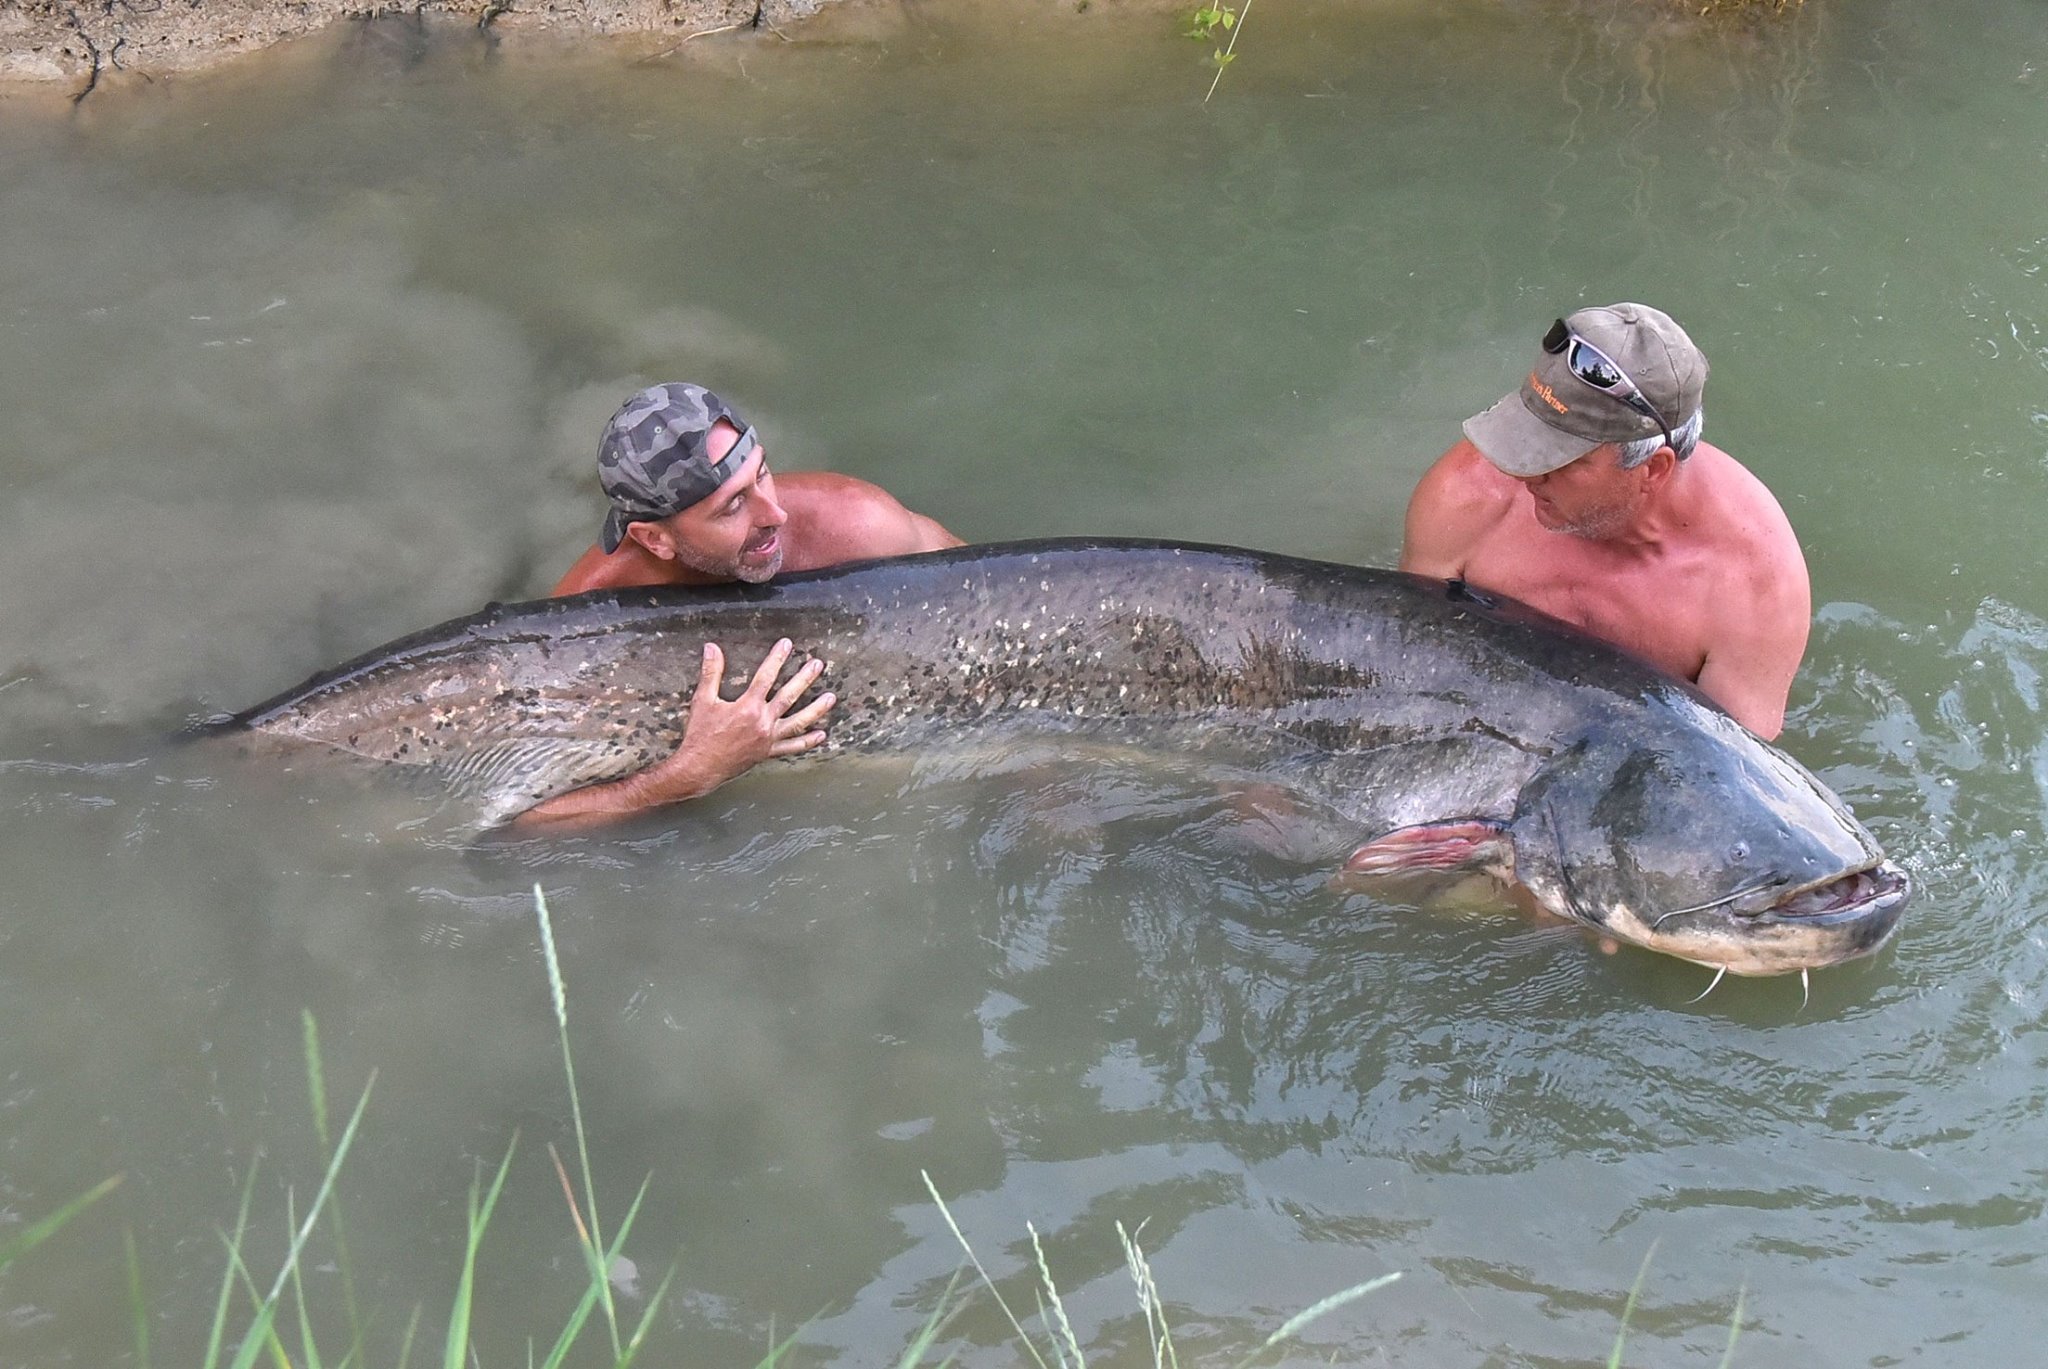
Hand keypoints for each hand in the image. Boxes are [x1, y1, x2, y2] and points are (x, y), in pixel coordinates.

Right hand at [643, 638, 834, 802]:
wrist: (700, 767)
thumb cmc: (700, 735)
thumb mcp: (703, 700)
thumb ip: (711, 673)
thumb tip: (711, 648)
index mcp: (748, 707)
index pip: (766, 676)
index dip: (777, 658)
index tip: (787, 645)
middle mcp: (762, 722)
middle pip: (789, 696)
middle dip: (804, 678)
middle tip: (818, 665)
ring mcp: (768, 739)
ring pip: (798, 722)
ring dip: (816, 710)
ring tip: (831, 698)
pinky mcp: (767, 753)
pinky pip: (791, 747)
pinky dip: (807, 742)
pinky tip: (821, 735)